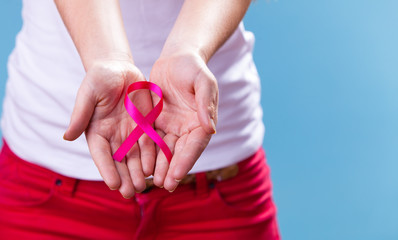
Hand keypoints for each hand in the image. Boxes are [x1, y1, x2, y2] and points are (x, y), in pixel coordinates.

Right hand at [63, 59, 155, 197]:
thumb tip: (67, 137)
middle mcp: (114, 136)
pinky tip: (156, 168)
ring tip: (143, 187)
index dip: (107, 170)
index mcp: (97, 132)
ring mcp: (130, 133)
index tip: (113, 185)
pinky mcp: (145, 126)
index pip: (101, 155)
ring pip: (135, 157)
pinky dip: (152, 157)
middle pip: (119, 161)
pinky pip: (150, 144)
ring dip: (138, 173)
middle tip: (131, 193)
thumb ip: (80, 114)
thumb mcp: (88, 93)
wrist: (119, 68)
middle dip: (125, 177)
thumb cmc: (100, 78)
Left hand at [149, 51, 218, 191]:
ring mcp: (172, 126)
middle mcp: (188, 128)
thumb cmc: (193, 67)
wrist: (177, 57)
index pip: (195, 145)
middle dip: (172, 169)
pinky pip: (151, 139)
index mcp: (202, 121)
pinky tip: (140, 164)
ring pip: (165, 149)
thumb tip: (210, 128)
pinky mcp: (157, 122)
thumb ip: (206, 103)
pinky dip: (147, 152)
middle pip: (180, 152)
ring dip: (160, 166)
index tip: (177, 175)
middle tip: (164, 185)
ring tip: (152, 181)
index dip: (186, 160)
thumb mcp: (203, 81)